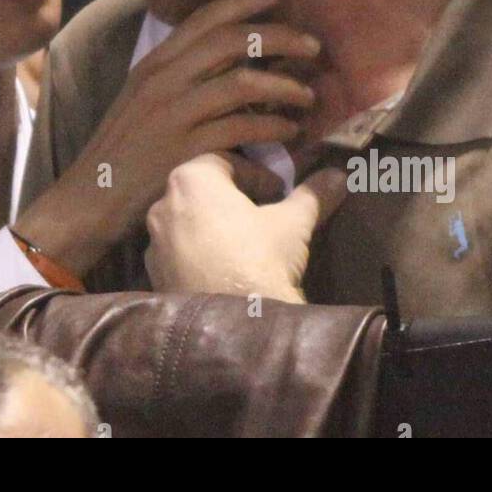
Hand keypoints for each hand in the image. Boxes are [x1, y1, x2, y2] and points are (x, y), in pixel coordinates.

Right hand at [16, 0, 320, 274]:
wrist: (88, 200)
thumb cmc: (120, 153)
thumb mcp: (142, 102)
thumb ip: (178, 79)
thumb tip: (229, 67)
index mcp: (153, 64)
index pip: (201, 20)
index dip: (241, 1)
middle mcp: (162, 81)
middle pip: (231, 42)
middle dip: (278, 37)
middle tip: (313, 46)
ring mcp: (173, 114)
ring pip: (243, 83)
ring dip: (284, 86)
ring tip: (308, 95)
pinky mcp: (185, 150)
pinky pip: (242, 129)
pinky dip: (272, 127)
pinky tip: (289, 131)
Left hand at [144, 153, 347, 301]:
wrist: (238, 330)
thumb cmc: (262, 261)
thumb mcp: (294, 224)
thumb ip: (313, 194)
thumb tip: (337, 176)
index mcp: (191, 179)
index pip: (224, 160)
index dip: (256, 173)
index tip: (279, 190)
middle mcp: (163, 205)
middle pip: (202, 189)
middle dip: (234, 197)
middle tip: (265, 213)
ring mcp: (154, 243)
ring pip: (188, 222)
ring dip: (215, 226)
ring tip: (247, 244)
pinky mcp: (155, 276)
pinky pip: (180, 253)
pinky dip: (200, 254)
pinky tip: (227, 270)